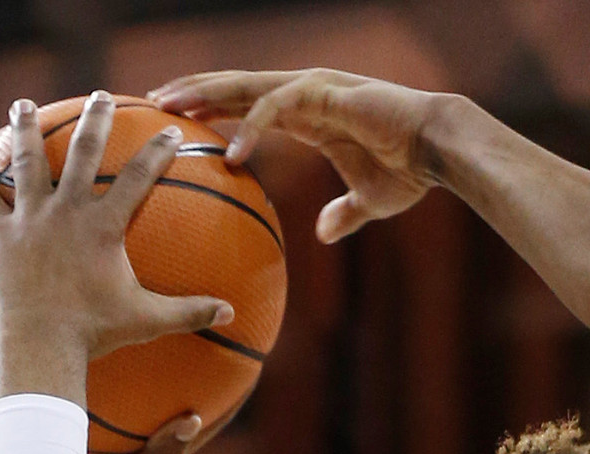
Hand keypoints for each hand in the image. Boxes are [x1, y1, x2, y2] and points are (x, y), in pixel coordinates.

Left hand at [0, 94, 232, 404]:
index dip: (158, 152)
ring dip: (26, 130)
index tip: (172, 132)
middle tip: (100, 95)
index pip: (139, 178)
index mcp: (103, 226)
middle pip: (83, 153)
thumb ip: (188, 312)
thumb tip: (231, 313)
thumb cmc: (92, 334)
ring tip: (23, 105)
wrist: (36, 343)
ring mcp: (29, 218)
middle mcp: (66, 211)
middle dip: (95, 120)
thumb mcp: (146, 321)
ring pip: (27, 161)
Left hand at [151, 70, 452, 242]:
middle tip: (148, 103)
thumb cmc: (410, 170)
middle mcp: (303, 91)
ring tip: (170, 109)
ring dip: (205, 95)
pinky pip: (276, 109)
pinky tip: (230, 151)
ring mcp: (312, 87)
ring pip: (244, 86)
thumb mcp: (368, 200)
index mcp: (305, 111)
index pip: (244, 102)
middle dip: (191, 91)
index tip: (173, 119)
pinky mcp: (324, 93)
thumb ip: (342, 213)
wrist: (441, 149)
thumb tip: (323, 231)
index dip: (209, 106)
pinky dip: (251, 127)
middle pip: (233, 86)